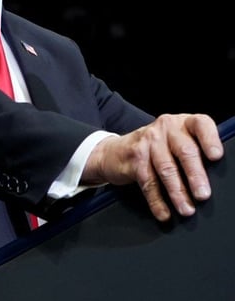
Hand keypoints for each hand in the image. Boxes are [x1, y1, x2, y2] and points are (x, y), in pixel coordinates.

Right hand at [82, 113, 223, 220]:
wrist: (115, 151)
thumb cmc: (158, 149)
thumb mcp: (178, 141)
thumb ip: (196, 151)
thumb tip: (220, 178)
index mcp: (183, 123)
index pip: (200, 125)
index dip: (209, 140)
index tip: (216, 156)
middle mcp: (166, 128)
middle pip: (185, 151)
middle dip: (195, 175)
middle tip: (203, 195)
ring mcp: (148, 142)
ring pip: (166, 169)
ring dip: (177, 192)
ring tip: (186, 209)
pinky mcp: (135, 158)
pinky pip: (148, 182)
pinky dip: (157, 201)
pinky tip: (164, 213)